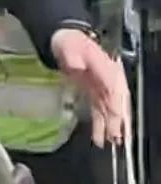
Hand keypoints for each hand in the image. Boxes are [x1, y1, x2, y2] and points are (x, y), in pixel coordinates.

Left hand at [50, 27, 130, 147]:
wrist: (64, 40)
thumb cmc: (69, 43)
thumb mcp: (71, 46)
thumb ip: (74, 57)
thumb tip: (77, 66)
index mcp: (107, 68)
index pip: (115, 89)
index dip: (116, 104)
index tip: (117, 118)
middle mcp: (109, 79)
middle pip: (117, 103)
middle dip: (119, 121)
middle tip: (120, 138)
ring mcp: (102, 87)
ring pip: (110, 110)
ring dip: (111, 127)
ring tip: (113, 143)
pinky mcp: (94, 93)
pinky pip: (100, 111)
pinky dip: (101, 125)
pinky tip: (100, 138)